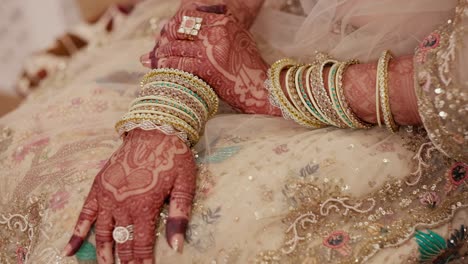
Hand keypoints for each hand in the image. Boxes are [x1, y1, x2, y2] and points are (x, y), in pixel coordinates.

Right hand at [64, 129, 195, 262]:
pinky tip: (70, 249)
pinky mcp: (99, 187)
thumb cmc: (173, 158)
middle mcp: (123, 205)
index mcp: (144, 207)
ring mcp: (107, 197)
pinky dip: (76, 233)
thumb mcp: (184, 185)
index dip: (142, 261)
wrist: (154, 130)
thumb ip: (178, 216)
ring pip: (103, 233)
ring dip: (103, 252)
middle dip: (125, 261)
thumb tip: (177, 246)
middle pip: (123, 241)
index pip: (142, 244)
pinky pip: (84, 214)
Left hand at [140, 3, 279, 115]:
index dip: (173, 25)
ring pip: (175, 48)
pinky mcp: (207, 68)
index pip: (189, 17)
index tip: (166, 32)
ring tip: (151, 60)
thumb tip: (189, 29)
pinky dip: (166, 67)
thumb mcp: (236, 38)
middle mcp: (216, 33)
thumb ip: (215, 31)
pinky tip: (159, 70)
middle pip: (179, 31)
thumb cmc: (247, 65)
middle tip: (154, 48)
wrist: (261, 86)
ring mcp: (210, 51)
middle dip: (162, 40)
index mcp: (223, 22)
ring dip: (160, 55)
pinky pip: (179, 64)